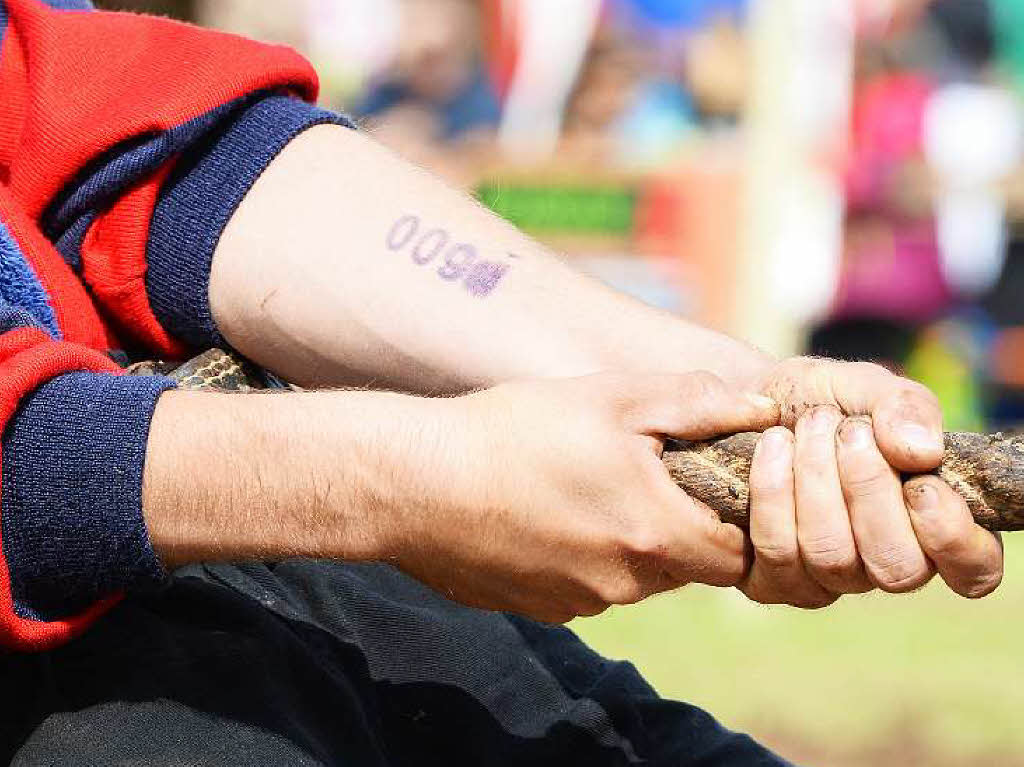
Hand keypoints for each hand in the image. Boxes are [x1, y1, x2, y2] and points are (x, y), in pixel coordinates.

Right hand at [381, 372, 777, 621]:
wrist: (413, 481)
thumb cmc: (515, 431)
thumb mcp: (614, 399)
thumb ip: (699, 404)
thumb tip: (766, 408)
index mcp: (655, 536)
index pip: (736, 554)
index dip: (733, 516)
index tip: (708, 480)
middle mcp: (623, 585)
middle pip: (683, 566)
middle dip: (676, 523)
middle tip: (641, 470)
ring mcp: (576, 602)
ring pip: (632, 576)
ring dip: (627, 538)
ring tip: (584, 484)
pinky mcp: (537, 606)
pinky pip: (585, 584)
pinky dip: (582, 553)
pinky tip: (545, 511)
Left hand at [739, 358, 1002, 607]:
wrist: (742, 401)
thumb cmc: (818, 400)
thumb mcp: (865, 387)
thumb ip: (904, 406)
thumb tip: (923, 451)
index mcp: (929, 525)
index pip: (973, 569)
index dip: (953, 537)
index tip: (923, 485)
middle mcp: (881, 564)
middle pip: (896, 567)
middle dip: (870, 490)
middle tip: (848, 431)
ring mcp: (824, 579)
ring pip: (832, 557)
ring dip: (817, 482)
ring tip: (802, 429)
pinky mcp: (768, 580)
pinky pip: (776, 554)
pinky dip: (773, 492)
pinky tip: (770, 446)